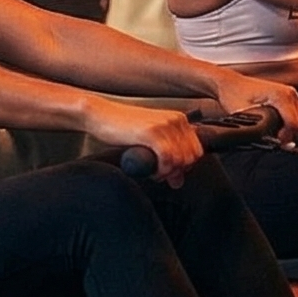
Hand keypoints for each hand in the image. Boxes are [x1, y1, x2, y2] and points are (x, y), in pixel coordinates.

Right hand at [88, 102, 203, 186]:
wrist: (99, 114)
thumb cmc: (121, 128)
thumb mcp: (149, 141)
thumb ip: (168, 158)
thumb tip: (178, 181)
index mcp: (179, 119)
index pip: (198, 151)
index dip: (185, 167)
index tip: (170, 172)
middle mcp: (175, 119)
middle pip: (192, 157)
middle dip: (178, 171)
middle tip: (161, 175)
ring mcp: (164, 125)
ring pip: (181, 160)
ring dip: (168, 173)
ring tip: (154, 173)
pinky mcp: (151, 132)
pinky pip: (168, 160)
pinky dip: (161, 171)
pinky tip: (151, 171)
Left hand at [209, 73, 297, 142]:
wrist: (231, 83)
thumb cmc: (235, 94)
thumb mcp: (244, 114)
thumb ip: (258, 128)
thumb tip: (269, 141)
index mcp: (280, 95)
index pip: (295, 124)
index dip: (286, 137)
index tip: (276, 141)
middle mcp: (288, 93)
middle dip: (290, 135)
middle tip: (276, 140)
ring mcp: (290, 94)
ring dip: (293, 130)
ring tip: (278, 135)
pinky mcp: (289, 96)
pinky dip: (294, 124)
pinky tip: (281, 128)